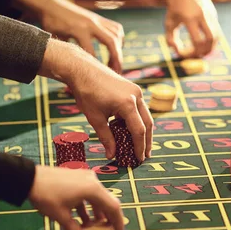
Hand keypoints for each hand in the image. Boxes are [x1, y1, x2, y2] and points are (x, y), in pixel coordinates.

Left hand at [13, 0, 123, 71]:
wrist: (52, 4)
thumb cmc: (51, 24)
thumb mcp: (55, 39)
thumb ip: (65, 52)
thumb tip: (67, 71)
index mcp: (78, 30)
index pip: (92, 53)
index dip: (95, 67)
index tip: (97, 77)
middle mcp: (91, 24)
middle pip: (111, 42)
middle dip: (117, 59)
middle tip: (117, 72)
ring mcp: (97, 20)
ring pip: (116, 34)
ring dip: (119, 50)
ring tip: (116, 64)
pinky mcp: (99, 18)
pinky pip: (116, 28)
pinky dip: (119, 39)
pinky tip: (115, 49)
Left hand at [29, 165, 123, 229]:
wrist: (29, 178)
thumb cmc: (47, 197)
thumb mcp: (62, 217)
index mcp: (93, 190)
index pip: (113, 208)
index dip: (118, 223)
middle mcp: (93, 181)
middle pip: (108, 201)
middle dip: (109, 218)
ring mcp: (86, 177)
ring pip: (98, 197)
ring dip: (98, 213)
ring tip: (95, 228)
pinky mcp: (78, 177)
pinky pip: (89, 193)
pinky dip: (89, 205)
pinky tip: (83, 218)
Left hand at [39, 40, 153, 160]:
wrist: (83, 70)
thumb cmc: (86, 93)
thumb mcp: (95, 118)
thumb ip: (106, 138)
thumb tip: (111, 155)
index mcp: (127, 104)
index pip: (138, 131)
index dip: (139, 147)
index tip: (139, 160)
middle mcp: (136, 96)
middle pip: (147, 123)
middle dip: (146, 141)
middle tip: (145, 156)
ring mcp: (136, 90)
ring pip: (145, 115)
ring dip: (144, 131)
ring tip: (142, 146)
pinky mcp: (133, 88)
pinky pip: (140, 108)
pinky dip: (138, 120)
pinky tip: (133, 130)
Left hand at [164, 0, 219, 57]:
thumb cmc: (174, 5)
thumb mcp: (168, 21)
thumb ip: (170, 38)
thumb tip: (177, 51)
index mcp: (190, 18)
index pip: (196, 41)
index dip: (192, 52)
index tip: (183, 54)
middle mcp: (203, 16)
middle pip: (211, 40)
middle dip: (206, 52)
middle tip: (198, 57)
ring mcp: (210, 14)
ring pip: (217, 36)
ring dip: (211, 47)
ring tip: (201, 52)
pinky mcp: (214, 13)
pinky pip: (215, 30)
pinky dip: (210, 39)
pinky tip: (202, 41)